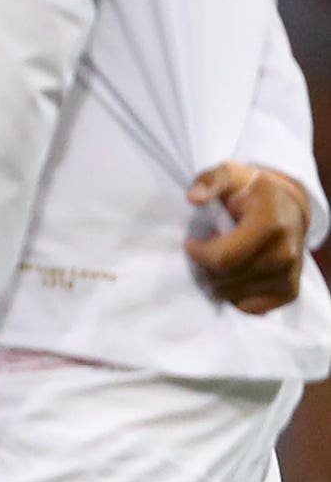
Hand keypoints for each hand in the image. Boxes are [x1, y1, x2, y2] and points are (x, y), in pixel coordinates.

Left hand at [185, 162, 313, 311]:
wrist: (289, 206)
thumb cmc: (251, 190)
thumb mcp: (229, 173)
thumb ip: (209, 181)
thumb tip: (194, 198)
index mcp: (271, 226)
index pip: (222, 259)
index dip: (198, 254)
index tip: (192, 243)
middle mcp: (284, 254)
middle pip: (223, 280)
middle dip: (205, 268)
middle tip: (207, 251)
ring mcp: (289, 276)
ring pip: (232, 295)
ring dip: (217, 281)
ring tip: (223, 259)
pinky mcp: (289, 292)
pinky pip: (248, 308)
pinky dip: (235, 295)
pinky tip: (236, 275)